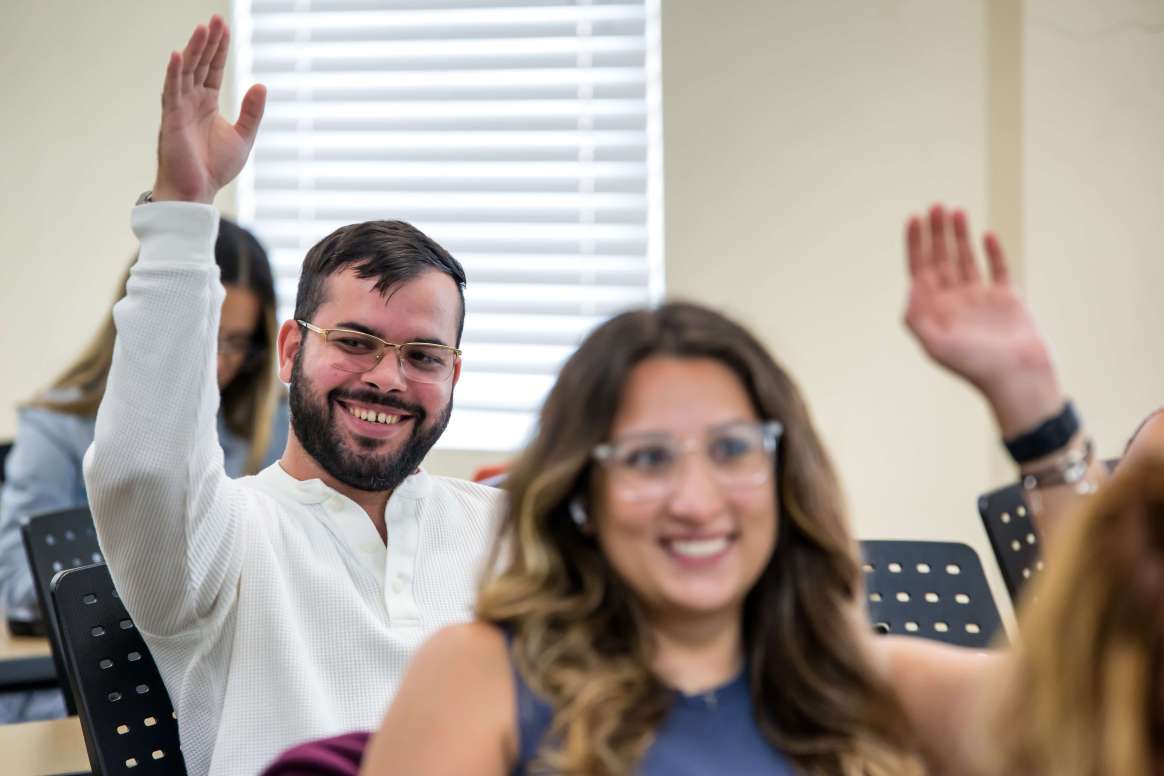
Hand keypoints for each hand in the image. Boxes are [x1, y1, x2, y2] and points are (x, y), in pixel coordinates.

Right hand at [152, 16, 265, 203]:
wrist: (196, 192)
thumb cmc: (214, 168)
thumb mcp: (243, 136)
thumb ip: (252, 112)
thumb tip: (261, 85)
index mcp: (206, 103)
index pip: (213, 68)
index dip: (218, 48)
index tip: (223, 26)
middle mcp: (190, 101)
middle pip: (200, 64)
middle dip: (208, 42)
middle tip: (215, 19)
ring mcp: (179, 108)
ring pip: (186, 72)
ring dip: (193, 50)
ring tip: (202, 28)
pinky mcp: (171, 119)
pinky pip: (172, 91)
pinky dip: (174, 73)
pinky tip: (178, 55)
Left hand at [903, 204, 1062, 436]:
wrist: (1018, 377)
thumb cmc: (976, 366)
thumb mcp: (936, 344)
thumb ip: (917, 316)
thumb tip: (910, 286)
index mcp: (935, 311)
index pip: (919, 270)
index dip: (915, 244)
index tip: (914, 218)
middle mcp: (954, 302)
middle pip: (941, 259)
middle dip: (936, 233)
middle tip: (936, 206)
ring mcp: (981, 299)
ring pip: (967, 259)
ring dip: (960, 236)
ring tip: (956, 211)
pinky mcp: (1007, 299)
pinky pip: (998, 269)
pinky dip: (993, 252)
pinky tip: (986, 235)